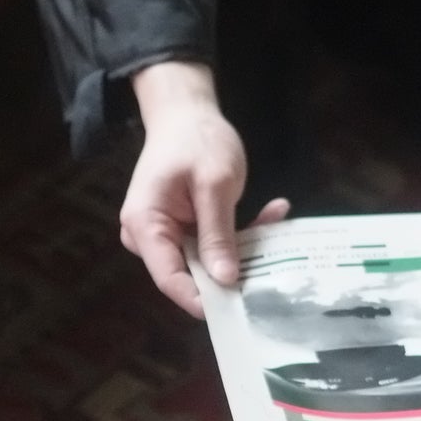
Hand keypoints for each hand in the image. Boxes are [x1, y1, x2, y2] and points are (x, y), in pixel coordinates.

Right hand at [121, 62, 290, 315]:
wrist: (186, 113)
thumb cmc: (196, 140)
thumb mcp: (214, 184)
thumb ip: (217, 234)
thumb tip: (225, 281)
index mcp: (145, 225)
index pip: (169, 279)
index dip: (202, 299)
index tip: (239, 307)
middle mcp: (148, 237)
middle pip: (190, 274)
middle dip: (232, 269)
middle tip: (274, 261)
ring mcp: (166, 235)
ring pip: (208, 261)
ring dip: (244, 246)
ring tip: (276, 217)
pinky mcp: (184, 231)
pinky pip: (213, 245)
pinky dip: (242, 233)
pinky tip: (273, 211)